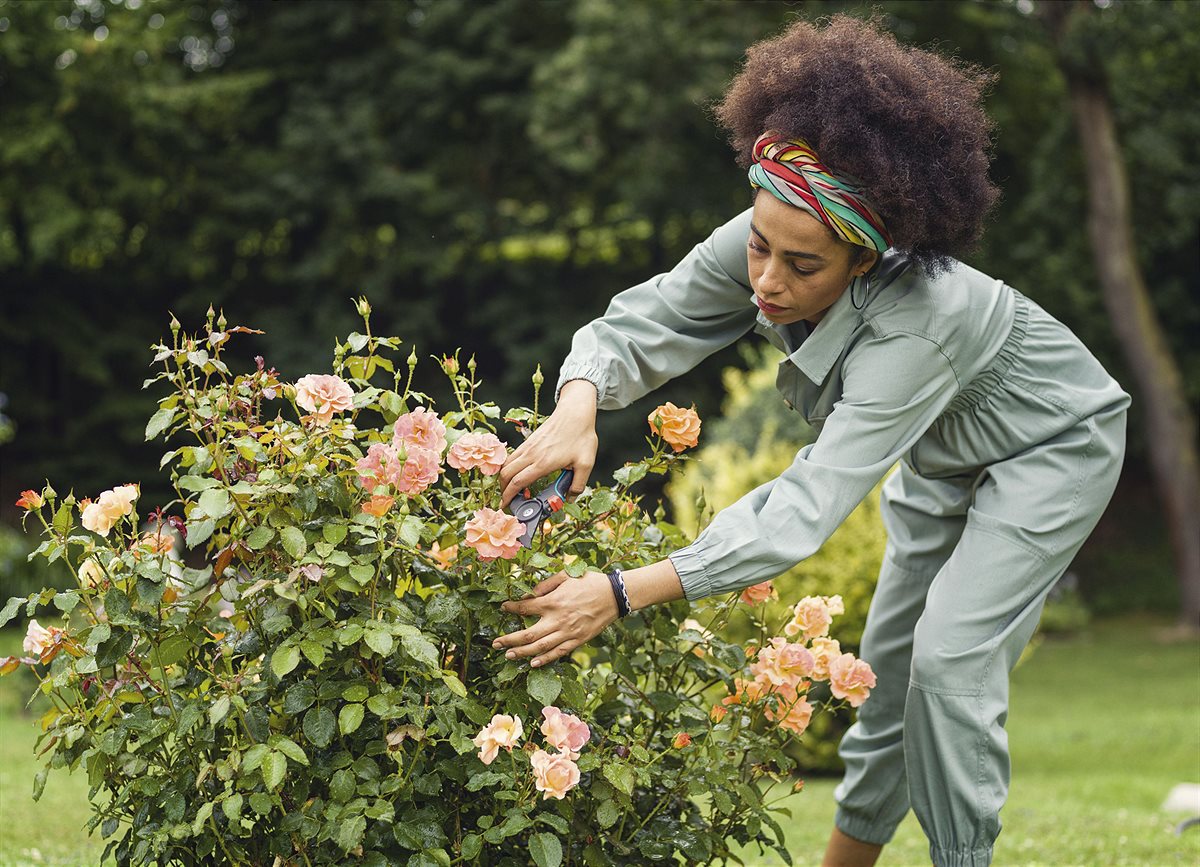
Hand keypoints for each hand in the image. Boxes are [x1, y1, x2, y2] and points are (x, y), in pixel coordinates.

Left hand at [492, 570, 616, 667]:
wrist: (614, 595)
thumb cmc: (589, 582)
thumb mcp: (566, 575)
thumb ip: (546, 584)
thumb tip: (530, 594)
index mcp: (553, 601)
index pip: (525, 608)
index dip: (511, 608)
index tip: (503, 608)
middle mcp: (558, 619)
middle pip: (528, 635)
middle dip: (509, 640)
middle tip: (495, 643)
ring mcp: (568, 632)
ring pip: (540, 647)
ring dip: (522, 653)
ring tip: (508, 655)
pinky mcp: (578, 640)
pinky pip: (559, 653)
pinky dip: (545, 659)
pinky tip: (532, 664)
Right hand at [499, 380, 597, 507]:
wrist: (575, 412)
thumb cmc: (581, 436)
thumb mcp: (586, 464)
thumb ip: (577, 484)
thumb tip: (570, 498)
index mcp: (543, 463)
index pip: (518, 483)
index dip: (509, 496)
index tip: (506, 505)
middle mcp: (531, 455)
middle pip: (506, 474)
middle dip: (503, 489)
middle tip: (508, 500)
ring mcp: (528, 446)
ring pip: (506, 464)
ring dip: (504, 478)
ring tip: (512, 488)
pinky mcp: (529, 440)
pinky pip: (512, 456)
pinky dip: (509, 467)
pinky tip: (518, 472)